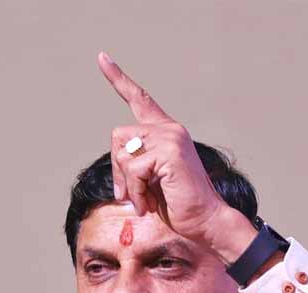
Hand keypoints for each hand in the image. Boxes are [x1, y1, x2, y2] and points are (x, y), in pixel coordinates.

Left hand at [97, 52, 233, 245]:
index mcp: (165, 131)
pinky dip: (135, 192)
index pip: (140, 99)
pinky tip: (148, 203)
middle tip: (129, 194)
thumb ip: (134, 161)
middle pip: (118, 136)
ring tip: (144, 200)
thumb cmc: (177, 204)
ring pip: (123, 154)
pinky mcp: (170, 152)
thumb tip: (117, 158)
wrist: (205, 220)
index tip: (102, 58)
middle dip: (117, 169)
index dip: (118, 78)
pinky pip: (133, 170)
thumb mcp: (149, 179)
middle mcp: (169, 129)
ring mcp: (171, 138)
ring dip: (128, 185)